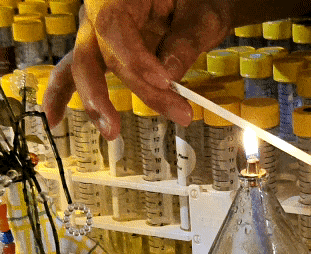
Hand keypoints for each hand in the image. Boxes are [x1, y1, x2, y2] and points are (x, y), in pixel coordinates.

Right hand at [43, 0, 231, 139]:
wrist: (190, 1)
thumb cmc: (196, 1)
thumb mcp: (201, 14)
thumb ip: (187, 40)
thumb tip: (171, 73)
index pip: (115, 27)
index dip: (136, 59)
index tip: (165, 81)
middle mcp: (100, 12)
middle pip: (101, 54)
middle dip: (132, 88)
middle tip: (168, 112)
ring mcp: (98, 33)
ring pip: (82, 66)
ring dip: (95, 102)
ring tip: (111, 130)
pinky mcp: (102, 52)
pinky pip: (76, 73)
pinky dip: (63, 96)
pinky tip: (55, 119)